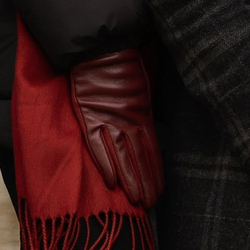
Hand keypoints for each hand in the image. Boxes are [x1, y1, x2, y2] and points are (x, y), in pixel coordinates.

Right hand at [67, 49, 163, 209]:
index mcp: (142, 112)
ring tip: (136, 202)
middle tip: (150, 205)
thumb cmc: (125, 59)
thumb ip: (146, 103)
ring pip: (122, 157)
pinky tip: (111, 183)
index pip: (151, 149)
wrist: (102, 45)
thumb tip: (152, 117)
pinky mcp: (89, 116)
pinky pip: (96, 144)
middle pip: (139, 158)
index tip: (160, 191)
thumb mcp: (144, 82)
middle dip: (145, 183)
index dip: (155, 171)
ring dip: (130, 180)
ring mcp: (108, 119)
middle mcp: (127, 120)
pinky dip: (104, 163)